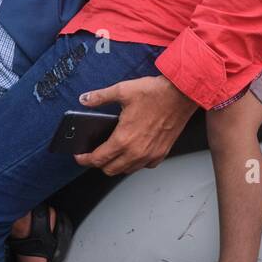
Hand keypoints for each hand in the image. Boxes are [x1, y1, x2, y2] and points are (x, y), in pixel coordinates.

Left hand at [73, 75, 197, 175]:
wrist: (182, 94)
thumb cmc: (156, 93)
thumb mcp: (122, 90)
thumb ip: (100, 97)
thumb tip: (85, 99)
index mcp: (123, 139)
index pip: (98, 159)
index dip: (84, 159)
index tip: (79, 156)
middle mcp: (136, 152)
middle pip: (110, 170)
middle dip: (98, 164)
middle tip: (94, 154)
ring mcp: (150, 154)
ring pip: (126, 170)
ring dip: (116, 165)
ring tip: (111, 154)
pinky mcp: (162, 153)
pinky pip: (144, 166)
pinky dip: (135, 163)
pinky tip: (133, 152)